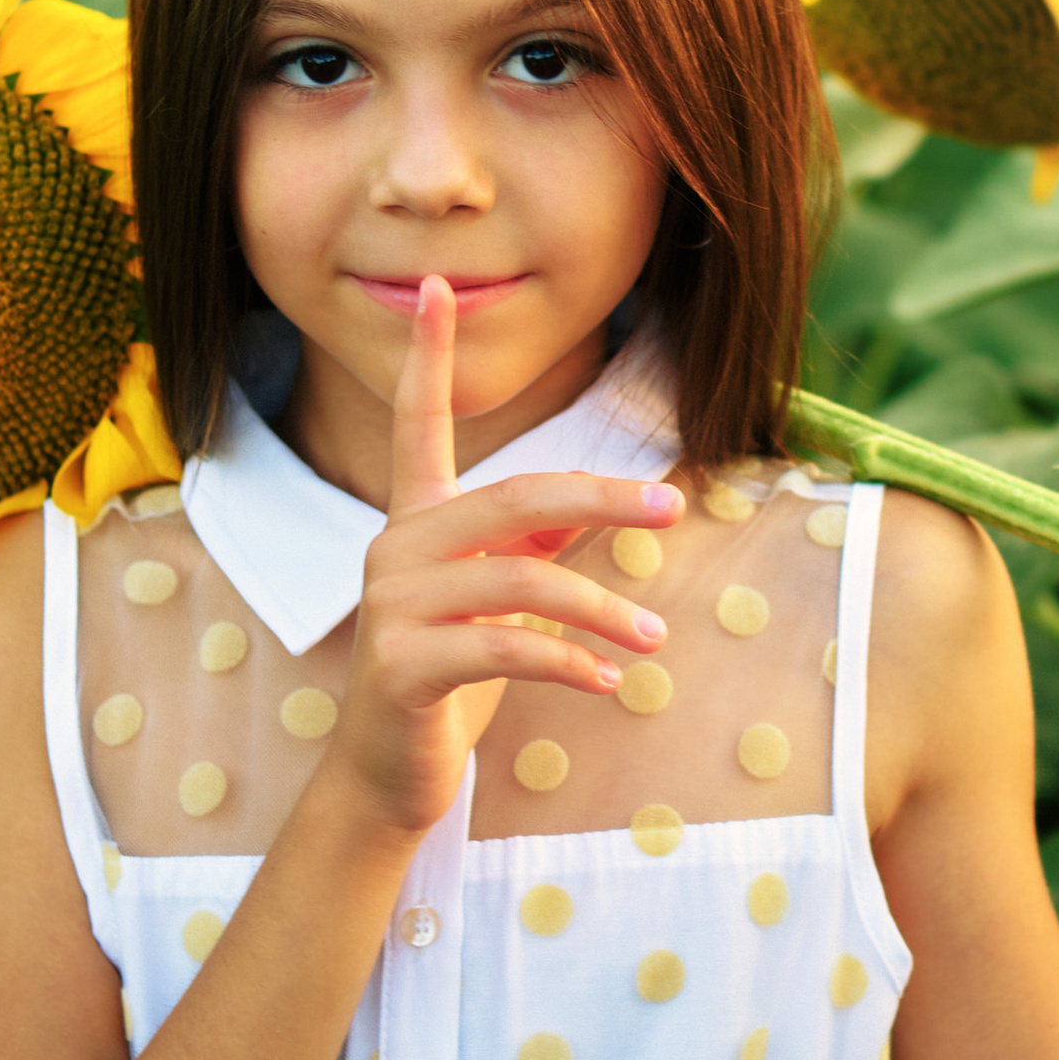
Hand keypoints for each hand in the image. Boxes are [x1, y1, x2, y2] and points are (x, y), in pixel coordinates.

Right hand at [330, 277, 681, 842]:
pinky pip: (503, 648)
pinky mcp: (400, 666)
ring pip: (518, 579)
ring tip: (652, 638)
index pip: (419, 422)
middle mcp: (396, 549)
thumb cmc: (452, 678)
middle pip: (513, 497)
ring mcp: (392, 606)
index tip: (434, 285)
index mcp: (416, 521)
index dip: (427, 354)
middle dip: (599, 496)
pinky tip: (607, 683)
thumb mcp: (500, 600)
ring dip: (600, 607)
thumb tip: (608, 497)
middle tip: (669, 504)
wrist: (389, 774)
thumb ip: (536, 543)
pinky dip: (567, 662)